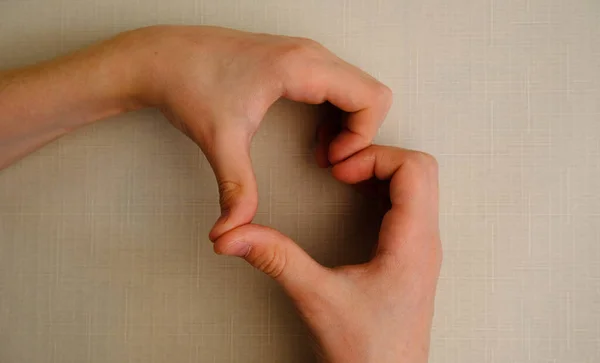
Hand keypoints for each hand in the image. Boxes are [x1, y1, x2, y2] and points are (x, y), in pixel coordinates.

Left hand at [113, 25, 392, 238]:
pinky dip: (336, 111)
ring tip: (320, 150)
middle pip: (370, 92)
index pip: (370, 98)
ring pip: (356, 87)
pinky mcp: (295, 58)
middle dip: (359, 132)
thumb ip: (235, 190)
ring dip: (348, 123)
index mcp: (299, 67)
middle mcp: (308, 53)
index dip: (361, 137)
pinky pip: (337, 83)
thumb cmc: (188, 83)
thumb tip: (231, 232)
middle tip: (328, 160)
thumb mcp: (219, 141)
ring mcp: (303, 52)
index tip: (331, 162)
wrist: (161, 57)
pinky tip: (311, 132)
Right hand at [214, 146, 441, 362]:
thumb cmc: (369, 352)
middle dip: (378, 157)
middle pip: (421, 169)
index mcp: (412, 244)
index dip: (373, 157)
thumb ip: (277, 260)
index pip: (413, 169)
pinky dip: (386, 190)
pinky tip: (357, 202)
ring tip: (346, 179)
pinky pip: (412, 206)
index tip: (338, 171)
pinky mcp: (413, 258)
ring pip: (420, 186)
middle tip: (341, 170)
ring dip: (383, 172)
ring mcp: (423, 250)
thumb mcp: (317, 300)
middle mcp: (425, 242)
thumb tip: (236, 235)